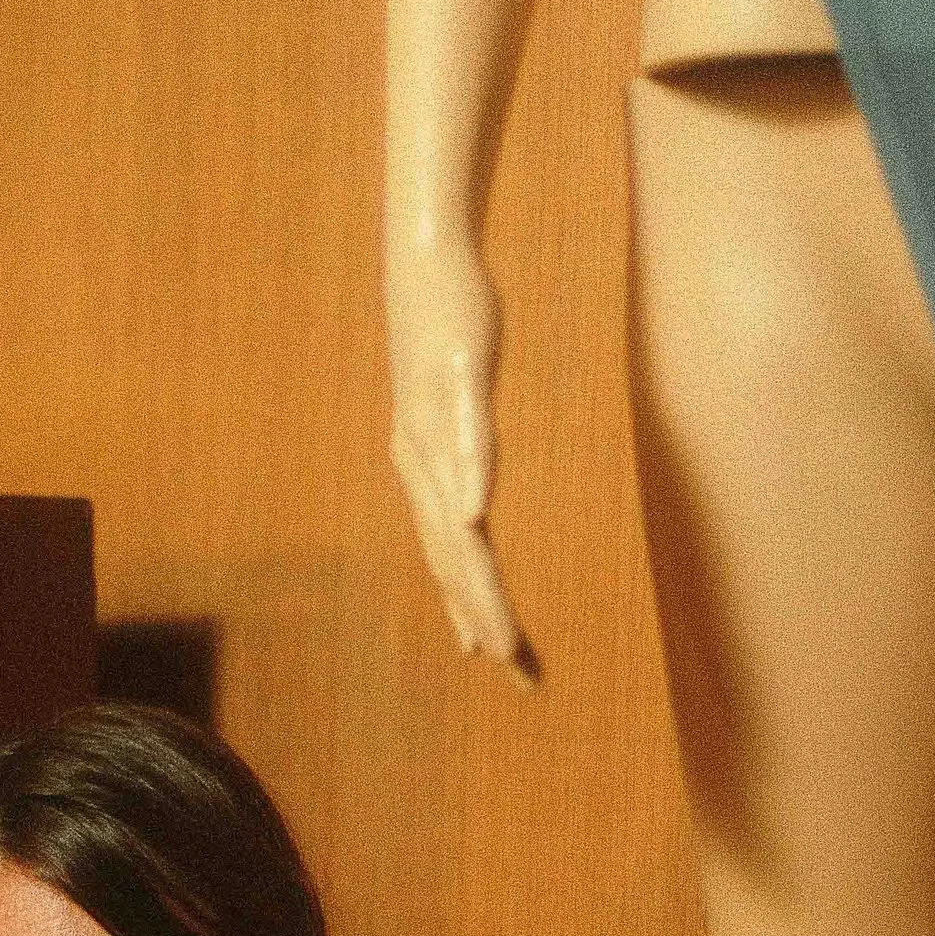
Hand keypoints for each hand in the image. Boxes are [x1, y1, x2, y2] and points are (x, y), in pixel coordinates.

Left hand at [387, 232, 535, 679]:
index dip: (473, 611)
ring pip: (456, 514)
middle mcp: (421, 461)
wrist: (423, 269)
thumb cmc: (443, 345)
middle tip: (513, 666)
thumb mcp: (454, 416)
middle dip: (483, 615)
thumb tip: (473, 518)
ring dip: (475, 575)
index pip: (450, 562)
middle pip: (453, 556)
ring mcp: (435, 423)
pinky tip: (479, 517)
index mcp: (424, 477)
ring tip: (496, 627)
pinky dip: (470, 480)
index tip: (503, 662)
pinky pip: (465, 437)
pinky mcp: (454, 381)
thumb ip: (465, 468)